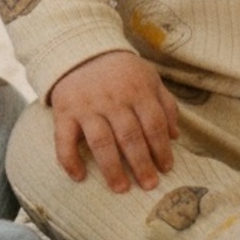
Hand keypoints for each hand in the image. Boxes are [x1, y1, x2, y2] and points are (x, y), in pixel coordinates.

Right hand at [49, 50, 178, 192]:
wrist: (80, 51)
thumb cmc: (121, 71)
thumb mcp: (148, 78)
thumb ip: (165, 104)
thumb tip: (175, 136)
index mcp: (137, 90)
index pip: (153, 124)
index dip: (161, 149)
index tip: (166, 168)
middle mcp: (112, 99)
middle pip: (130, 137)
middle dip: (141, 164)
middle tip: (149, 185)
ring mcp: (87, 106)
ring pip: (101, 142)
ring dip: (111, 168)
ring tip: (121, 188)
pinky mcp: (64, 111)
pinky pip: (64, 139)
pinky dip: (69, 159)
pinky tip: (79, 177)